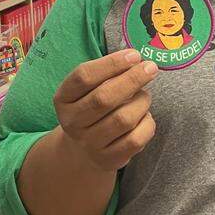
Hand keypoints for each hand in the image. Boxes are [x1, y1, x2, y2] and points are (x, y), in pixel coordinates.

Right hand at [54, 49, 157, 171]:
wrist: (84, 150)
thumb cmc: (93, 108)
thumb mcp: (88, 90)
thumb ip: (107, 74)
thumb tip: (136, 59)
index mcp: (63, 98)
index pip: (83, 76)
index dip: (111, 63)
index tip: (134, 55)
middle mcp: (72, 122)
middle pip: (104, 98)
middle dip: (132, 79)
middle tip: (151, 68)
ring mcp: (89, 143)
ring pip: (123, 119)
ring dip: (142, 102)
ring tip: (145, 96)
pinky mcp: (108, 159)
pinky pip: (135, 139)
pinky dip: (147, 123)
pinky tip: (145, 116)